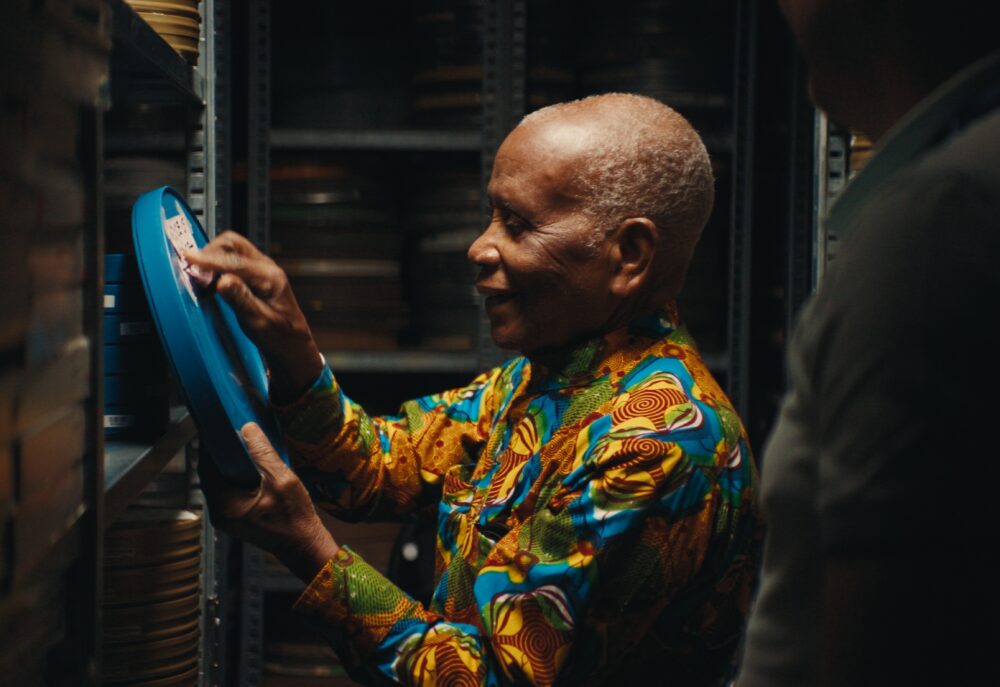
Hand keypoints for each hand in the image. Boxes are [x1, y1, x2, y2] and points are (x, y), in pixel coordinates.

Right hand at [185, 231, 322, 402]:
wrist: (291, 342)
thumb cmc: (279, 335)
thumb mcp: (258, 321)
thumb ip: (241, 299)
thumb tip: (222, 281)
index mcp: (270, 277)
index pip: (234, 261)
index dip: (209, 260)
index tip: (189, 260)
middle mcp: (266, 267)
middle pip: (232, 243)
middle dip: (210, 253)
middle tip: (193, 270)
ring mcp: (259, 268)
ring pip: (230, 249)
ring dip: (212, 258)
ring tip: (199, 276)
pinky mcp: (252, 274)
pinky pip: (230, 259)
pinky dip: (216, 264)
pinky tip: (209, 279)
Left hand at [200, 422, 339, 581]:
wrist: (303, 545)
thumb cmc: (296, 518)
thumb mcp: (282, 480)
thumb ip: (263, 454)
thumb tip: (248, 429)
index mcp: (226, 504)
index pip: (209, 465)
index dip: (213, 443)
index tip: (221, 425)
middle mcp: (219, 512)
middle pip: (211, 472)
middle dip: (222, 452)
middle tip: (233, 432)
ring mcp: (224, 516)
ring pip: (219, 481)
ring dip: (228, 463)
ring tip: (242, 445)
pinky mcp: (233, 517)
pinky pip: (227, 490)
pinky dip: (234, 475)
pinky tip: (248, 466)